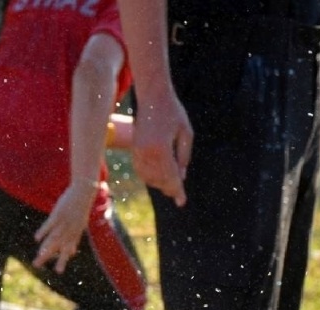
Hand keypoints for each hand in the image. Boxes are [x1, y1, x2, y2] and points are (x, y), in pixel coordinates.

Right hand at [33, 183, 99, 273]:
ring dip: (45, 248)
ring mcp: (64, 222)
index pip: (68, 249)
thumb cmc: (81, 208)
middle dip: (52, 258)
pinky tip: (36, 239)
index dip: (64, 259)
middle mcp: (70, 230)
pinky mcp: (58, 214)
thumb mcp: (80, 225)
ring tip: (38, 257)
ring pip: (53, 238)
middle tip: (46, 268)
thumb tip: (72, 253)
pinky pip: (49, 225)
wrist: (84, 191)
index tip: (59, 270)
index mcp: (76, 232)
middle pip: (59, 247)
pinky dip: (43, 232)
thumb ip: (74, 240)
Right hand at [131, 88, 192, 205]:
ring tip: (170, 187)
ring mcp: (137, 152)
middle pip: (159, 179)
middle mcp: (146, 153)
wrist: (152, 96)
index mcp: (161, 148)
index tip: (182, 202)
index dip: (177, 190)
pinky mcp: (133, 150)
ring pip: (148, 177)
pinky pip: (141, 170)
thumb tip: (181, 176)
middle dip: (169, 188)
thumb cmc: (173, 112)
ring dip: (159, 184)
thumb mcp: (186, 132)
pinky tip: (157, 178)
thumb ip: (184, 155)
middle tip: (178, 195)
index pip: (171, 176)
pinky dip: (149, 177)